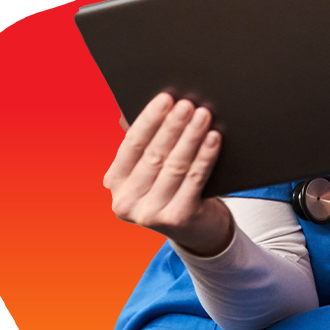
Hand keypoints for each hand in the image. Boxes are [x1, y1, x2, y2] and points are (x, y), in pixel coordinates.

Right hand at [104, 92, 231, 255]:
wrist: (198, 231)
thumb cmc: (174, 190)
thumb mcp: (154, 169)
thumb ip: (146, 143)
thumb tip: (148, 108)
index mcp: (115, 183)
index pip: (131, 144)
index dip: (149, 120)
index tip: (165, 98)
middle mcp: (126, 201)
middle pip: (154, 154)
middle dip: (173, 126)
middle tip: (188, 104)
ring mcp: (149, 214)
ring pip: (175, 166)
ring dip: (191, 137)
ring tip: (204, 116)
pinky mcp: (176, 219)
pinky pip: (194, 179)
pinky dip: (205, 156)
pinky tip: (214, 138)